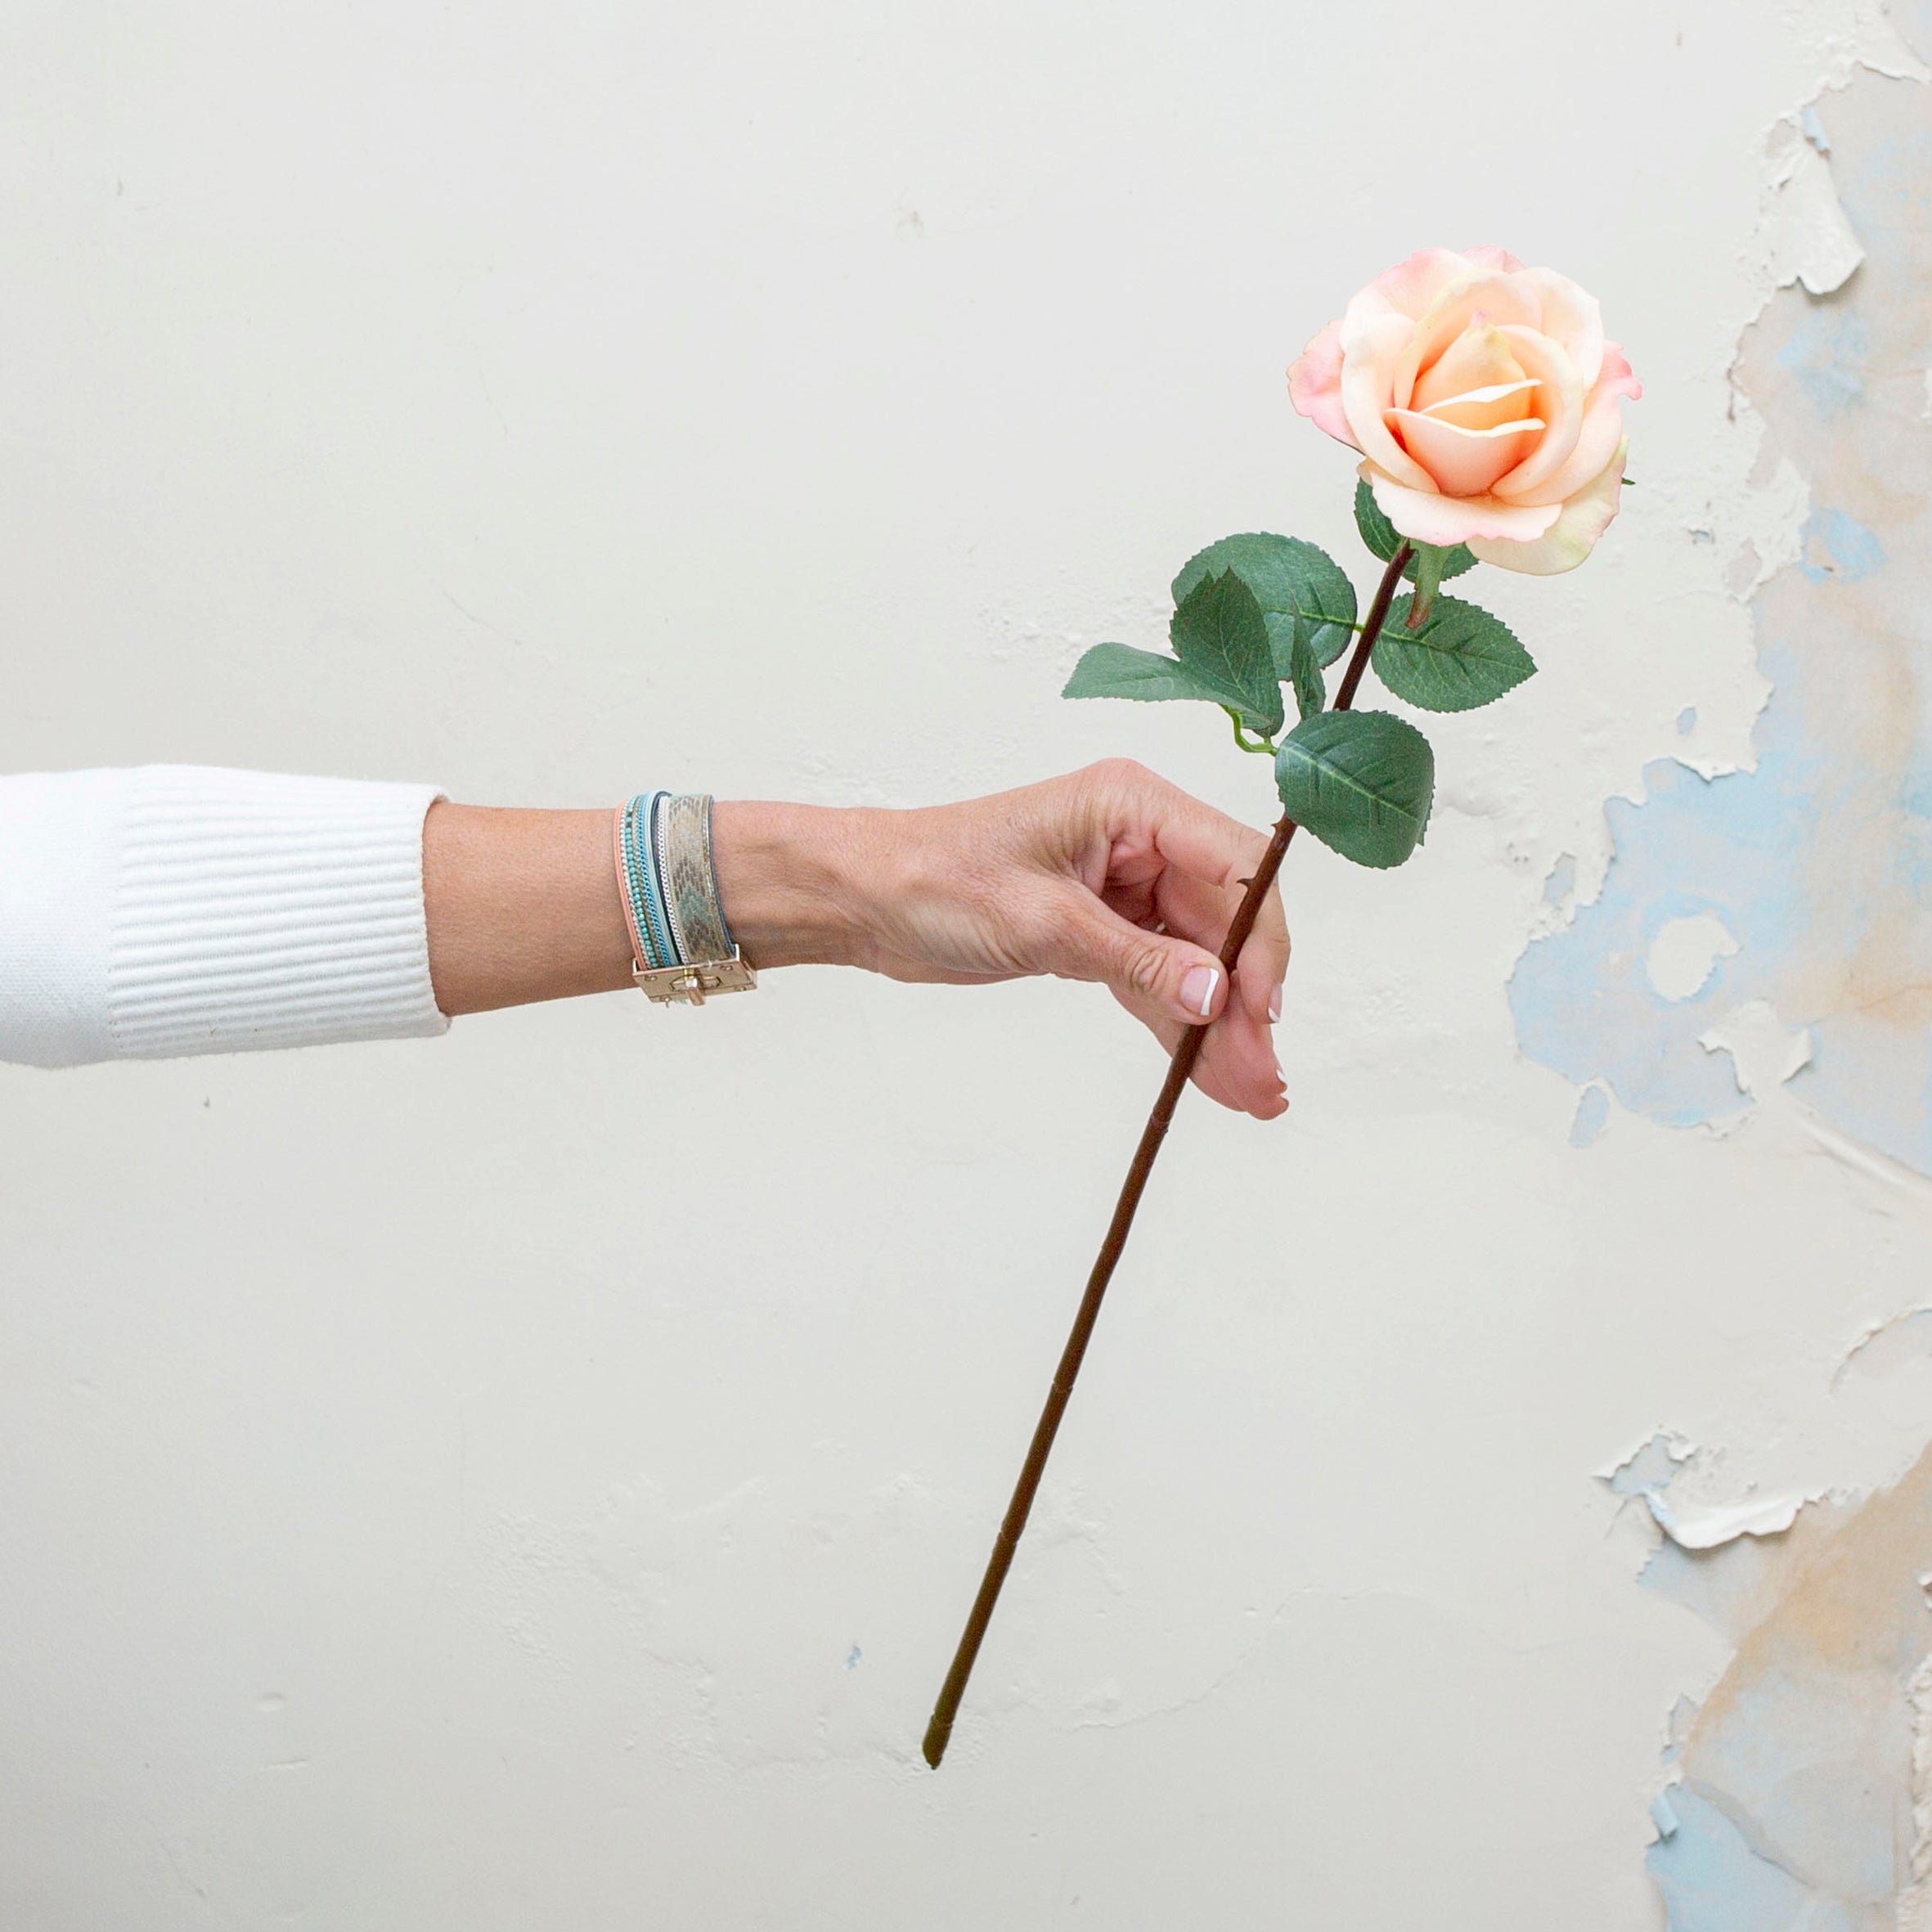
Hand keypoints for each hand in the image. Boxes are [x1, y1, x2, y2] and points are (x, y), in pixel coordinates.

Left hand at [711, 761, 1289, 1118]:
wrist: (867, 899)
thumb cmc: (935, 878)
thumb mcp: (1043, 922)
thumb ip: (1137, 960)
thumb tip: (1214, 995)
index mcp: (1132, 806)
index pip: (1234, 867)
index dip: (1260, 940)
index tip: (1261, 1008)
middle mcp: (1138, 840)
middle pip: (1224, 923)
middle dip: (1244, 1002)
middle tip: (1265, 1076)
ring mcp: (1122, 888)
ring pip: (1196, 961)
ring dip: (1220, 1027)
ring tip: (1253, 1093)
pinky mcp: (1099, 931)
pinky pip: (1157, 980)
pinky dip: (1179, 1025)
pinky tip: (1208, 1075)